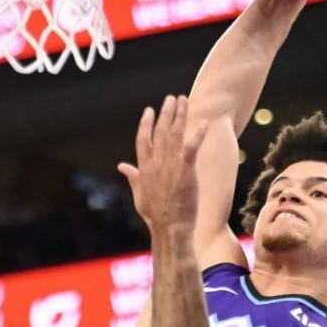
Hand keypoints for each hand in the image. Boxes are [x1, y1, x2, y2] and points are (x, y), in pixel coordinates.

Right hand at [118, 95, 207, 238]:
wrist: (170, 227)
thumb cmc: (155, 214)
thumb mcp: (139, 194)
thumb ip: (132, 176)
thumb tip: (122, 166)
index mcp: (144, 168)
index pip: (143, 139)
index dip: (146, 123)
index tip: (150, 110)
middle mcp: (156, 163)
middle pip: (159, 131)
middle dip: (165, 113)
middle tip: (171, 98)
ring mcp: (170, 166)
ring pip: (174, 134)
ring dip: (179, 115)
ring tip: (183, 100)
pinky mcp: (185, 171)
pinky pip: (191, 148)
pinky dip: (197, 134)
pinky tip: (203, 122)